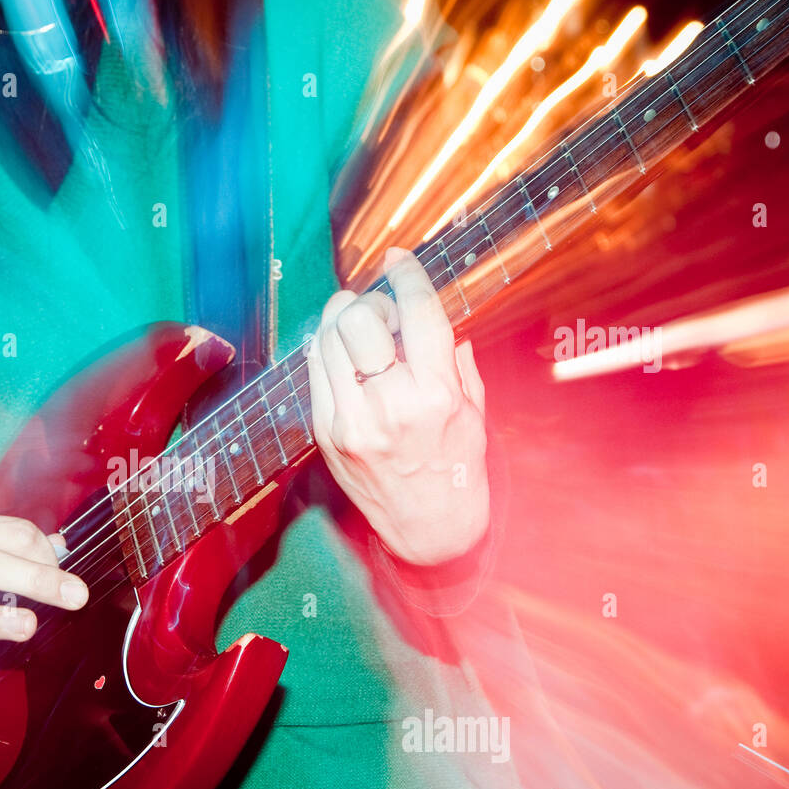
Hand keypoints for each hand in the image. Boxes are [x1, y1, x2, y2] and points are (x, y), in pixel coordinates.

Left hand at [308, 247, 488, 566]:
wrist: (427, 530)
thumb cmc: (457, 468)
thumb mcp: (473, 411)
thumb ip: (454, 359)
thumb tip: (432, 313)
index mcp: (435, 395)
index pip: (417, 312)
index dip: (406, 273)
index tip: (398, 257)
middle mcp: (388, 405)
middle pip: (359, 319)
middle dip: (369, 301)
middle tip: (381, 309)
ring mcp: (350, 421)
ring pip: (327, 340)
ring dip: (341, 320)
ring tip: (360, 326)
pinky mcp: (325, 434)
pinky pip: (315, 371)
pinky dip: (327, 350)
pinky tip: (345, 353)